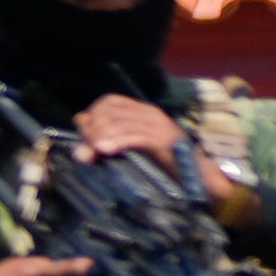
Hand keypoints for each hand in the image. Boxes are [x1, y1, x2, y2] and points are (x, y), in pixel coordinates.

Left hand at [73, 94, 190, 165]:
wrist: (196, 175)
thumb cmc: (160, 163)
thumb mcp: (130, 150)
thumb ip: (106, 147)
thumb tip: (79, 153)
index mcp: (141, 111)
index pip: (109, 101)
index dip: (91, 116)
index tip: (84, 136)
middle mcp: (149, 113)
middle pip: (110, 110)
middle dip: (93, 129)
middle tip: (87, 149)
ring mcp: (158, 125)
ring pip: (120, 123)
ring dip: (101, 137)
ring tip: (92, 152)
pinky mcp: (164, 140)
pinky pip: (136, 136)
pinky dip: (118, 142)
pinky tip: (106, 150)